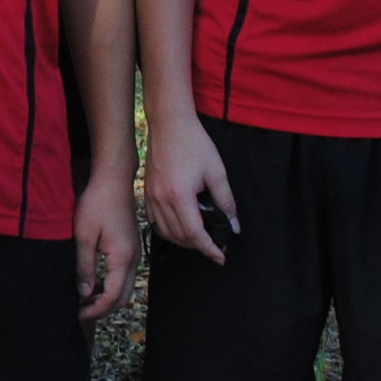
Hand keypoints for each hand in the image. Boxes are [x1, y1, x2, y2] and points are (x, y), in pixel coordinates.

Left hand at [71, 170, 137, 321]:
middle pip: (123, 297)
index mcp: (122, 258)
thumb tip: (85, 293)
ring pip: (125, 287)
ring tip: (85, 300)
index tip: (79, 313)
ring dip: (107, 298)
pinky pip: (124, 275)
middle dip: (103, 309)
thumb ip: (85, 267)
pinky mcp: (131, 247)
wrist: (113, 180)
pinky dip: (112, 285)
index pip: (113, 296)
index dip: (96, 309)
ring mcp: (134, 253)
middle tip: (81, 312)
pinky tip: (95, 283)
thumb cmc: (97, 204)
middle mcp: (133, 258)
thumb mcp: (84, 236)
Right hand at [144, 113, 237, 263]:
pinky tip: (180, 229)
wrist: (169, 123)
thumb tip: (233, 225)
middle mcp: (162, 200)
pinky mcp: (147, 192)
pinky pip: (155, 221)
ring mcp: (151, 197)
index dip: (209, 248)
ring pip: (166, 232)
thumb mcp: (217, 171)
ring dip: (183, 241)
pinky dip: (168, 231)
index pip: (194, 234)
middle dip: (198, 247)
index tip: (221, 256)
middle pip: (179, 237)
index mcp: (179, 195)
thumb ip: (226, 201)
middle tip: (215, 248)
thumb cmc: (194, 143)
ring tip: (200, 240)